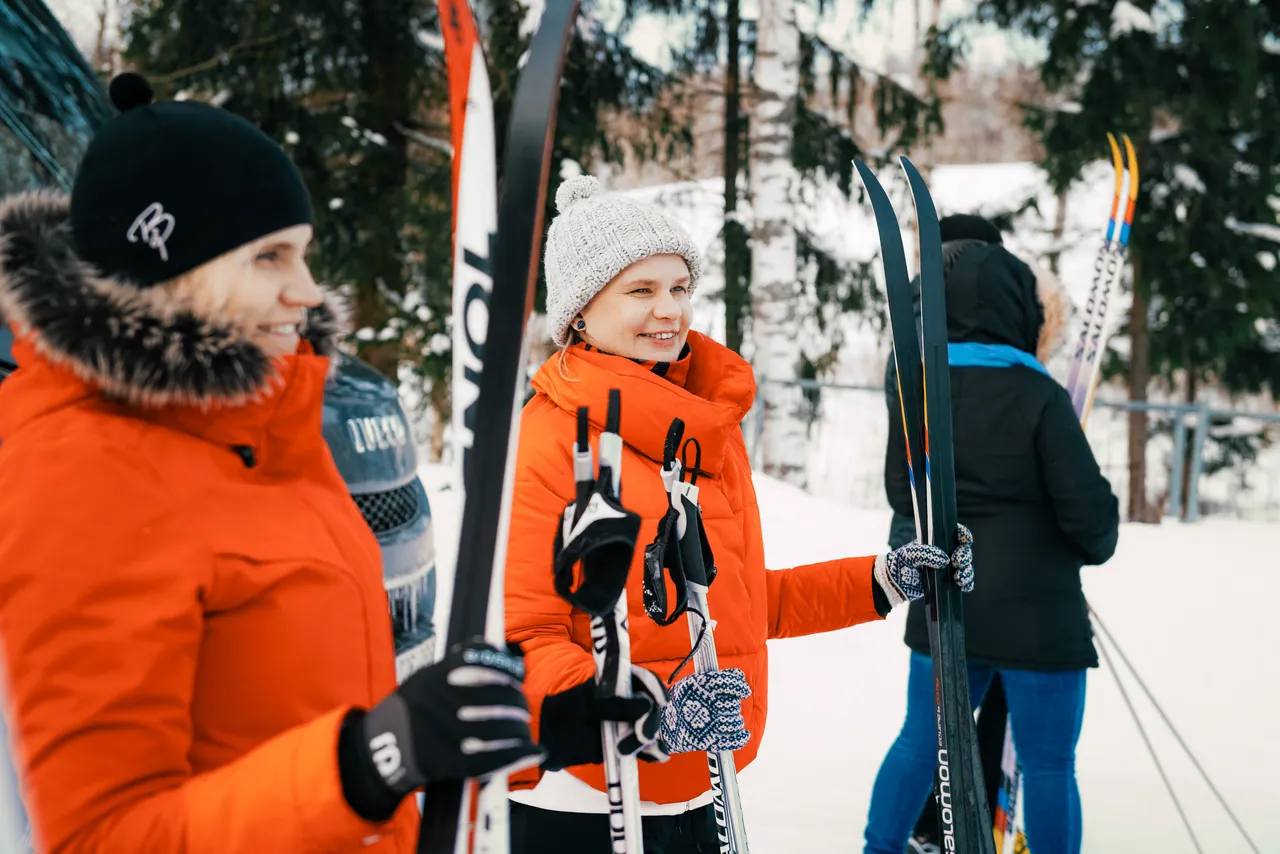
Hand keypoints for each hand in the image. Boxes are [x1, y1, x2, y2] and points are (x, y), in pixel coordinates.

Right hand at [338, 640, 543, 820]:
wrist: (381, 750)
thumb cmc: (407, 712)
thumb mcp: (424, 678)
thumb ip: (454, 664)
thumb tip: (488, 647)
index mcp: (439, 677)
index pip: (485, 662)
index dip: (508, 667)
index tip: (518, 673)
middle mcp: (447, 701)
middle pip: (499, 696)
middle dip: (517, 703)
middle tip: (521, 709)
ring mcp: (450, 731)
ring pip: (502, 726)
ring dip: (520, 730)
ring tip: (524, 730)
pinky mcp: (454, 761)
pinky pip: (496, 757)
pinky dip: (520, 754)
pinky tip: (534, 752)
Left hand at [539, 666, 669, 770]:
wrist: (549, 739)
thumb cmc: (563, 713)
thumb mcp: (584, 705)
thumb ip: (613, 706)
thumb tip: (645, 705)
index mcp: (618, 683)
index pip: (644, 679)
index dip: (655, 687)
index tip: (661, 701)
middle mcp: (629, 701)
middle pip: (651, 707)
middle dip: (650, 721)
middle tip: (640, 736)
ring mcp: (630, 723)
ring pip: (651, 728)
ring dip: (650, 740)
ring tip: (633, 751)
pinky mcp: (630, 744)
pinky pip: (647, 747)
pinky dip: (653, 752)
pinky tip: (655, 757)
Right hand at [661, 668, 750, 754]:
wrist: (661, 725)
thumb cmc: (679, 701)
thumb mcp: (693, 682)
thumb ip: (716, 678)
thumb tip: (739, 674)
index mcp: (703, 686)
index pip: (731, 683)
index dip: (740, 686)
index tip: (744, 690)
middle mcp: (708, 704)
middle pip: (734, 704)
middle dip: (732, 705)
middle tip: (725, 706)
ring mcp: (710, 723)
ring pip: (735, 721)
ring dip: (735, 720)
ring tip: (727, 719)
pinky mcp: (710, 741)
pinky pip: (734, 740)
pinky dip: (741, 738)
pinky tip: (743, 734)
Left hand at [873, 524, 974, 608]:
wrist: (894, 582)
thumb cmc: (901, 562)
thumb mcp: (910, 553)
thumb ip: (926, 553)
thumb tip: (945, 560)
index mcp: (937, 542)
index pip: (955, 534)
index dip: (964, 534)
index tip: (965, 539)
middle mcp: (945, 554)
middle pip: (964, 551)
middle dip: (964, 556)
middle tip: (956, 561)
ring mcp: (947, 569)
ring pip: (966, 567)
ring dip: (967, 571)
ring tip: (959, 577)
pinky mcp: (947, 582)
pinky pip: (964, 582)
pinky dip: (967, 584)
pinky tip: (963, 585)